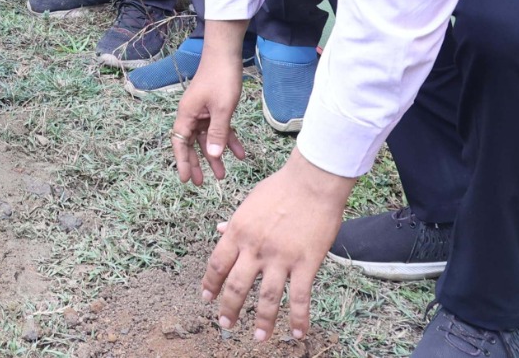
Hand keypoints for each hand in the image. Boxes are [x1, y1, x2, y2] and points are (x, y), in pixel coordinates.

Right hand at [172, 35, 246, 186]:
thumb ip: (218, 133)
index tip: (186, 179)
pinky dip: (228, 140)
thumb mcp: (222, 109)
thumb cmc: (221, 79)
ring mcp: (203, 111)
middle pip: (191, 144)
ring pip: (207, 139)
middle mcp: (192, 115)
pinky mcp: (215, 108)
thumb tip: (213, 156)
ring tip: (223, 175)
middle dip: (197, 163)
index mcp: (187, 115)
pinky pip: (219, 129)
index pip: (180, 143)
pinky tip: (240, 154)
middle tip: (201, 183)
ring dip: (215, 155)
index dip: (183, 162)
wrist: (226, 54)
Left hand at [202, 152, 353, 341]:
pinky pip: (300, 297)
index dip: (210, 283)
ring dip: (262, 321)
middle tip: (225, 324)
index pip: (217, 263)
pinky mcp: (306, 263)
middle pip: (237, 286)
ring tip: (258, 337)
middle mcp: (255, 248)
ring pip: (267, 298)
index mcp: (238, 231)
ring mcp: (280, 258)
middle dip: (229, 309)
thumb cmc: (281, 188)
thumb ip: (234, 221)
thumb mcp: (249, 202)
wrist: (311, 181)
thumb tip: (218, 229)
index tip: (206, 297)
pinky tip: (298, 334)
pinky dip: (299, 319)